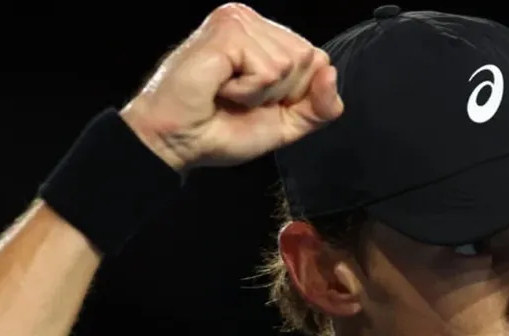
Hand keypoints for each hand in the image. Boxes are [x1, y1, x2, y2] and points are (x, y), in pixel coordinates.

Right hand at [120, 3, 343, 171]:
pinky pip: (269, 70)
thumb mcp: (285, 123)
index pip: (316, 60)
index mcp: (264, 36)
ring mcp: (239, 21)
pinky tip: (221, 88)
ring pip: (290, 64)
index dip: (295, 94)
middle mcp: (251, 21)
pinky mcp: (228, 32)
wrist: (176, 142)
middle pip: (309, 59)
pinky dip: (248, 91)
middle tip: (239, 98)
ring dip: (260, 94)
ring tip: (227, 93)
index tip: (258, 103)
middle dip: (280, 93)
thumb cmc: (218, 130)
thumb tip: (331, 74)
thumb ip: (319, 106)